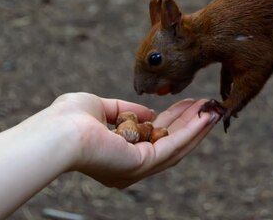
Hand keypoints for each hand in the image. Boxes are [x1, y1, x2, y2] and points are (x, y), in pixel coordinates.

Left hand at [45, 93, 218, 187]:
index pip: (153, 136)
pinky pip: (173, 145)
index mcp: (118, 154)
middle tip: (209, 106)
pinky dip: (192, 131)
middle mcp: (130, 166)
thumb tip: (151, 112)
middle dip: (190, 123)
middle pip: (169, 142)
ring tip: (214, 110)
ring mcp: (137, 168)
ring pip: (176, 146)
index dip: (174, 119)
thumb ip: (126, 109)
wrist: (58, 132)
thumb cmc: (69, 119)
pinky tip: (205, 117)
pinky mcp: (143, 164)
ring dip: (197, 127)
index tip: (190, 104)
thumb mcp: (100, 106)